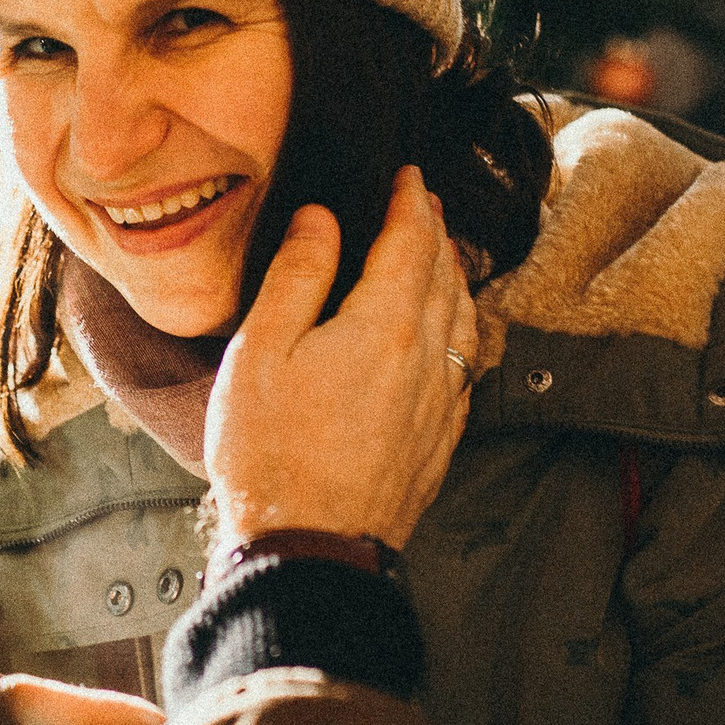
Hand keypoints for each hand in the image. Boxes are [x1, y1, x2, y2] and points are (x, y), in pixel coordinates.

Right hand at [204, 165, 480, 553]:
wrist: (309, 548)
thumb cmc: (272, 454)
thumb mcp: (261, 352)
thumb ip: (297, 276)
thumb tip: (322, 220)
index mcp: (385, 326)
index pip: (411, 242)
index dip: (411, 202)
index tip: (409, 175)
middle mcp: (427, 358)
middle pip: (444, 275)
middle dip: (435, 232)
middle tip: (425, 204)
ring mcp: (439, 403)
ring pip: (462, 320)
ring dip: (453, 277)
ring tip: (440, 256)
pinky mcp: (438, 440)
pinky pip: (462, 366)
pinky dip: (458, 330)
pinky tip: (447, 336)